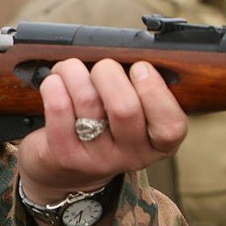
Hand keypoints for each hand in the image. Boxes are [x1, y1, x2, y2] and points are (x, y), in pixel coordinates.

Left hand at [17, 59, 186, 203]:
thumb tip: (131, 54)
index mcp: (157, 145)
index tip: (139, 68)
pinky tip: (54, 82)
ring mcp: (96, 158)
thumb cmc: (102, 129)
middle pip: (125, 108)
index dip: (154, 90)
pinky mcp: (64, 155)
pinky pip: (59, 109)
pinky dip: (55, 85)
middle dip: (108, 73)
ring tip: (70, 69)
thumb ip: (139, 91)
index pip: (171, 125)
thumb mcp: (132, 118)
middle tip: (101, 67)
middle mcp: (130, 156)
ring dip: (75, 72)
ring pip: (88, 101)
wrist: (63, 172)